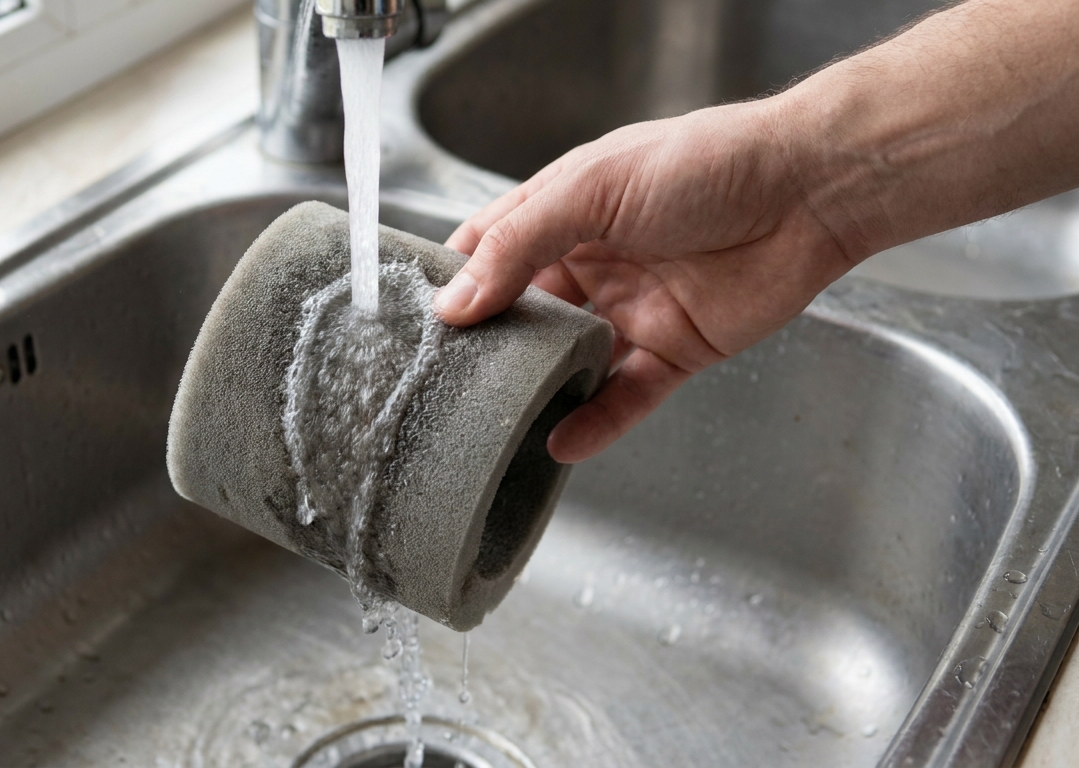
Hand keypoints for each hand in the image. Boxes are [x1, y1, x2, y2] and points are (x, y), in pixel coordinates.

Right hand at [435, 101, 859, 462]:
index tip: (418, 321)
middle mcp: (593, 262)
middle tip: (446, 383)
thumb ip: (521, 244)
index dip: (456, 282)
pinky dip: (595, 422)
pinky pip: (626, 396)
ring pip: (569, 361)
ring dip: (536, 389)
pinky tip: (560, 443)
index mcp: (567, 211)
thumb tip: (455, 303)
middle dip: (490, 346)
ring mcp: (632, 309)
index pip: (491, 249)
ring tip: (493, 423)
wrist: (809, 191)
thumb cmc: (706, 164)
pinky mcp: (673, 350)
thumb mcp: (593, 190)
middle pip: (524, 314)